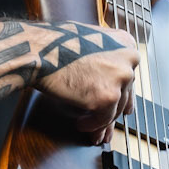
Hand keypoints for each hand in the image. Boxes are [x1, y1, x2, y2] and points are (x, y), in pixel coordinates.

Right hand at [38, 26, 139, 141]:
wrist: (40, 50)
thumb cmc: (55, 44)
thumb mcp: (88, 41)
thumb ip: (103, 57)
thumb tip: (105, 78)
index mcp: (125, 43)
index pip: (127, 74)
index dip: (121, 92)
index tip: (119, 104)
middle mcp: (128, 58)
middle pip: (123, 93)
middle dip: (111, 110)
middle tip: (104, 124)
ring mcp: (120, 77)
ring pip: (115, 108)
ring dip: (101, 122)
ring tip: (89, 128)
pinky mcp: (108, 97)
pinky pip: (103, 119)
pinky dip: (91, 125)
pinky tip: (81, 124)